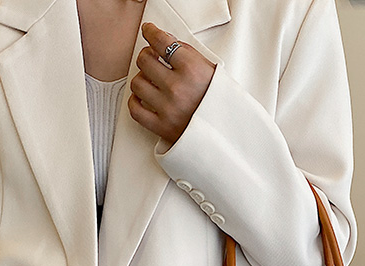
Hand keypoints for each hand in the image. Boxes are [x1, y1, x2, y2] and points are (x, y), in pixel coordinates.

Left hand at [129, 22, 215, 146]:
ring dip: (142, 79)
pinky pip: (135, 109)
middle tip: (153, 59)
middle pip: (144, 60)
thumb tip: (165, 41)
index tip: (148, 31)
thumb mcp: (211, 71)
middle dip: (147, 56)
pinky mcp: (162, 127)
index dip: (151, 32)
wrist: (229, 135)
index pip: (161, 41)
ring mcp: (168, 109)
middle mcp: (177, 88)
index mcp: (192, 70)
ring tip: (152, 82)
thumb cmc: (220, 102)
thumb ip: (188, 54)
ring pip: (137, 83)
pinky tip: (145, 98)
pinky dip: (136, 101)